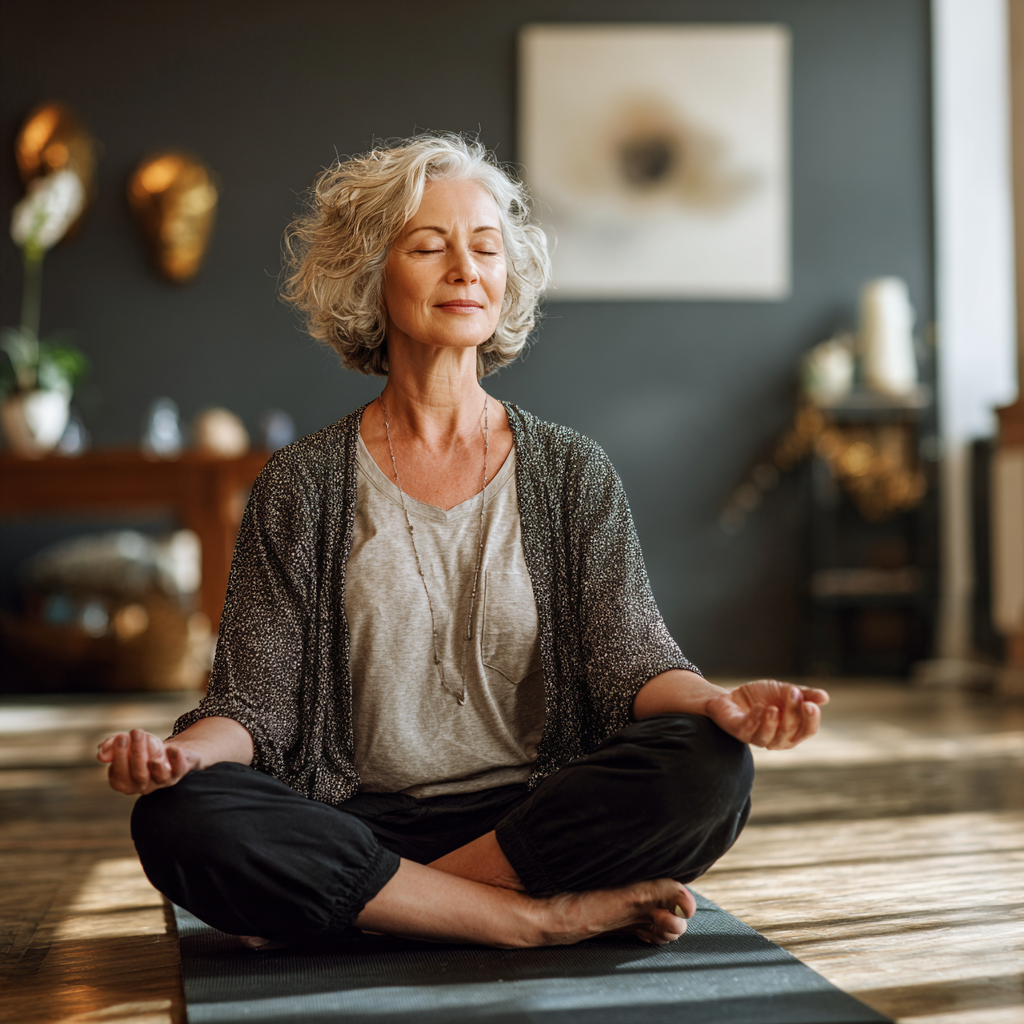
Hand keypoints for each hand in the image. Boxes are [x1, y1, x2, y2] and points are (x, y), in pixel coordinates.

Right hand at [97, 729, 200, 794]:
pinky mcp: (179, 772)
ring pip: (158, 775)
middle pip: (139, 775)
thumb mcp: (127, 744)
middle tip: (135, 731)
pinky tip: (173, 748)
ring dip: (152, 755)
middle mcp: (144, 786)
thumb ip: (111, 746)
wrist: (173, 751)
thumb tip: (101, 754)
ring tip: (148, 737)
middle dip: (136, 752)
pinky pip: (179, 770)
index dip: (119, 756)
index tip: (121, 736)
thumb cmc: (145, 749)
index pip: (119, 776)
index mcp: (125, 782)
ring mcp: (162, 781)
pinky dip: (176, 759)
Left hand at [704, 680, 828, 749]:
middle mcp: (777, 739)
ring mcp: (757, 738)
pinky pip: (748, 730)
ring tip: (772, 707)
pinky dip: (754, 720)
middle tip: (792, 692)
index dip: (811, 720)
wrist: (732, 694)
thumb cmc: (762, 696)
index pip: (808, 730)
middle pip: (789, 732)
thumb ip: (803, 694)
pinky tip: (759, 707)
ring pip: (768, 738)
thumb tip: (825, 697)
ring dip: (771, 723)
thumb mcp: (785, 691)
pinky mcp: (739, 732)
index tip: (810, 705)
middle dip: (792, 712)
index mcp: (793, 731)